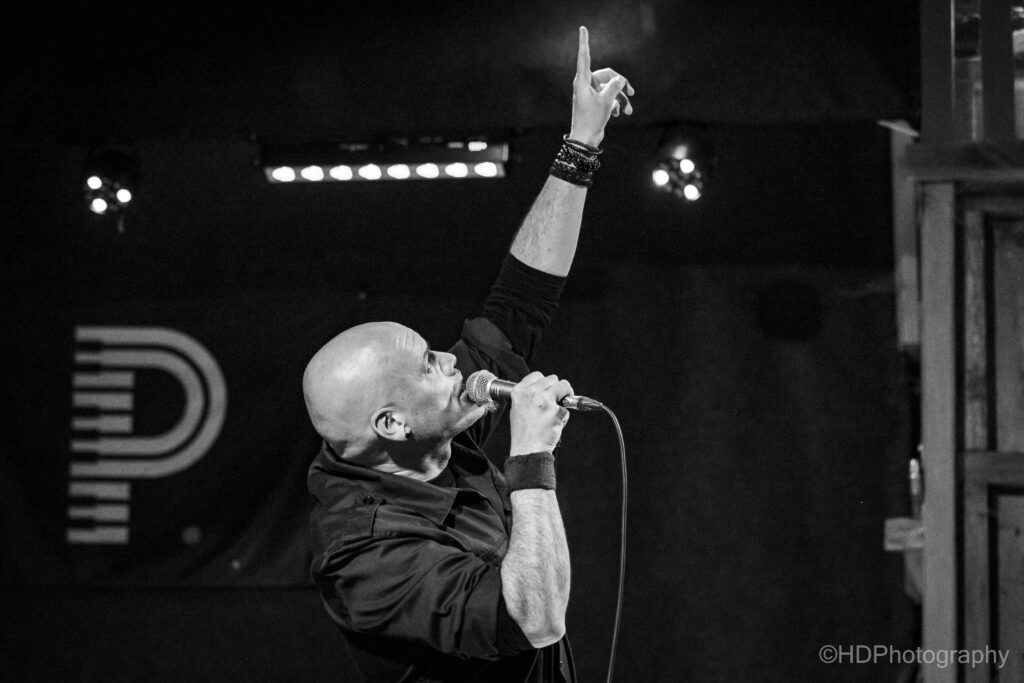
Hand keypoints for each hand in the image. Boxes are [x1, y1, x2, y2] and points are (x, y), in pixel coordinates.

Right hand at [509, 371, 572, 455]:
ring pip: (564, 386)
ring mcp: (544, 401)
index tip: (548, 391)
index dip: (545, 383)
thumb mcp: (518, 409)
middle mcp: (531, 393)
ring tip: (559, 409)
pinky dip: (564, 416)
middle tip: (556, 401)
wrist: (527, 449)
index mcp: (519, 391)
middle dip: (557, 389)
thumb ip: (529, 396)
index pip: (537, 375)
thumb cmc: (523, 433)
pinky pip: (567, 408)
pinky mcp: (556, 411)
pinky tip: (555, 424)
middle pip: (553, 379)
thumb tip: (544, 389)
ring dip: (565, 396)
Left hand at [569, 26, 634, 147]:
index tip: (583, 28)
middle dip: (620, 84)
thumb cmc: (591, 119)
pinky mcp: (595, 103)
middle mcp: (585, 85)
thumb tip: (621, 79)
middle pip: (607, 76)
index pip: (585, 57)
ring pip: (610, 89)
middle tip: (632, 92)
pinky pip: (608, 98)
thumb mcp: (606, 101)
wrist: (585, 140)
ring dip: (620, 99)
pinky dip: (615, 105)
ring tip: (629, 111)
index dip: (584, 42)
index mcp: (583, 81)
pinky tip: (619, 114)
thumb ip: (614, 87)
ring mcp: (590, 94)